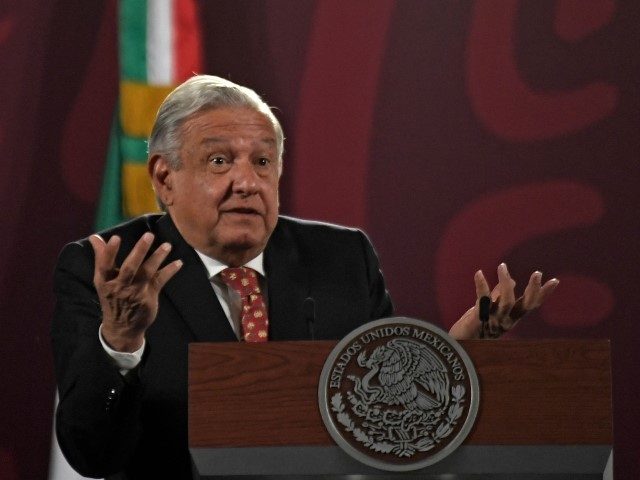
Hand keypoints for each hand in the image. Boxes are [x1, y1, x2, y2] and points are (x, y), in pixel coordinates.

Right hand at [89, 232, 182, 351]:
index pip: (105, 265)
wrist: (122, 327)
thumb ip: (101, 257)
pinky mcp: (149, 297)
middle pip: (130, 267)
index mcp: (105, 281)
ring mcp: (135, 292)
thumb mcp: (103, 280)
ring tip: (167, 245)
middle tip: (149, 235)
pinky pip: (160, 281)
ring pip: (147, 272)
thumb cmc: (112, 296)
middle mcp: (119, 287)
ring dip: (158, 257)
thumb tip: (94, 237)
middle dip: (139, 251)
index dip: (109, 251)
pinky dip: (170, 271)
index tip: (116, 237)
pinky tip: (179, 263)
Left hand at [448, 263, 558, 339]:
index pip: (530, 305)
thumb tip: (513, 280)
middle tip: (537, 273)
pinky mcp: (477, 319)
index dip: (543, 294)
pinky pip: (482, 302)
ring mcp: (492, 321)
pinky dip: (482, 286)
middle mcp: (505, 321)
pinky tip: (479, 273)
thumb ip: (500, 295)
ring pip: (506, 302)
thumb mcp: (490, 310)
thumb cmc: (473, 328)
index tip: (555, 281)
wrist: (455, 347)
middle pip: (524, 306)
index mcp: (510, 318)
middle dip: (533, 290)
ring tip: (502, 266)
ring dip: (505, 283)